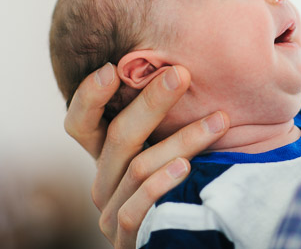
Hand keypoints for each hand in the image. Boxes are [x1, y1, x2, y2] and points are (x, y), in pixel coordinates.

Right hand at [64, 63, 229, 247]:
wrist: (189, 238)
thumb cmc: (191, 186)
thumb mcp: (174, 149)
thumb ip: (169, 120)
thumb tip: (186, 68)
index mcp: (108, 157)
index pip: (81, 123)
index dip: (89, 96)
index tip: (111, 69)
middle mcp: (104, 182)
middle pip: (117, 136)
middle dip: (151, 103)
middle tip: (181, 75)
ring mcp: (112, 213)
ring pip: (139, 167)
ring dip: (183, 140)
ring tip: (219, 121)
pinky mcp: (129, 239)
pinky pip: (138, 207)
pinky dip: (162, 184)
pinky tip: (186, 168)